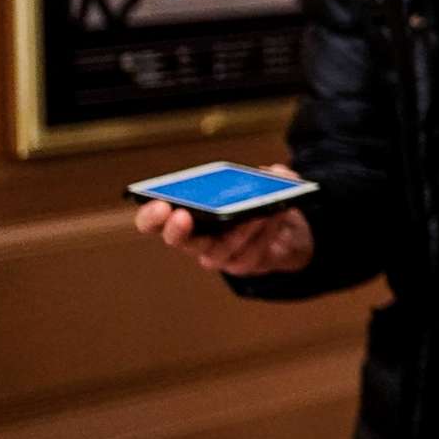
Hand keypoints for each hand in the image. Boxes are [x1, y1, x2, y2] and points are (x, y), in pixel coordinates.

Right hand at [132, 164, 314, 276]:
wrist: (288, 235)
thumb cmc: (260, 204)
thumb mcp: (268, 185)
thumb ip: (271, 177)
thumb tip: (275, 173)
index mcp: (189, 215)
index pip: (155, 221)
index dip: (150, 217)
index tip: (158, 205)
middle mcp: (197, 239)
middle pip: (179, 241)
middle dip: (177, 230)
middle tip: (181, 216)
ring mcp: (219, 256)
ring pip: (219, 250)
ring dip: (237, 230)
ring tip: (254, 213)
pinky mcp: (243, 265)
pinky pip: (249, 255)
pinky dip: (263, 234)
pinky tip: (274, 217)